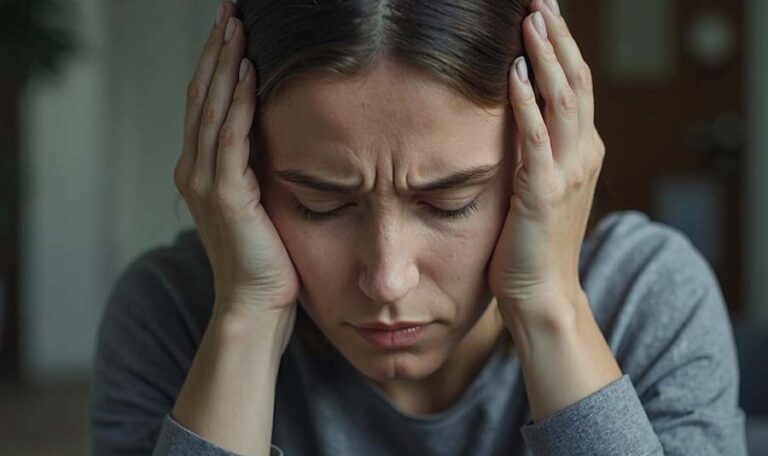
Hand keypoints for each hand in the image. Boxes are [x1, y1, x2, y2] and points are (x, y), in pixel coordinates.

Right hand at [174, 4, 299, 320]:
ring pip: (211, 110)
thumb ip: (256, 167)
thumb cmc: (266, 257)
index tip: (231, 26)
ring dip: (224, 65)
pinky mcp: (226, 197)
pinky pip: (229, 140)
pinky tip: (247, 73)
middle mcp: (195, 171)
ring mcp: (206, 183)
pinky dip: (236, 104)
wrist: (257, 305)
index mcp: (203, 170)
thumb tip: (275, 132)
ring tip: (235, 26)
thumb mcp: (260, 201)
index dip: (216, 62)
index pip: (206, 104)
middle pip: (202, 96)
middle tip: (229, 10)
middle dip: (216, 50)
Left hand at [489, 0, 605, 326]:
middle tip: (540, 1)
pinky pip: (536, 139)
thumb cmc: (533, 240)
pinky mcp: (544, 192)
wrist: (542, 291)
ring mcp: (568, 172)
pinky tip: (515, 74)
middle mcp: (584, 154)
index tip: (545, 13)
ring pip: (563, 101)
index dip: (563, 47)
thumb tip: (516, 112)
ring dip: (547, 58)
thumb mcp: (543, 185)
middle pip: (575, 82)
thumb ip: (538, 148)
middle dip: (558, 38)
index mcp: (584, 150)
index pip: (576, 86)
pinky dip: (526, 104)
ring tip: (532, 20)